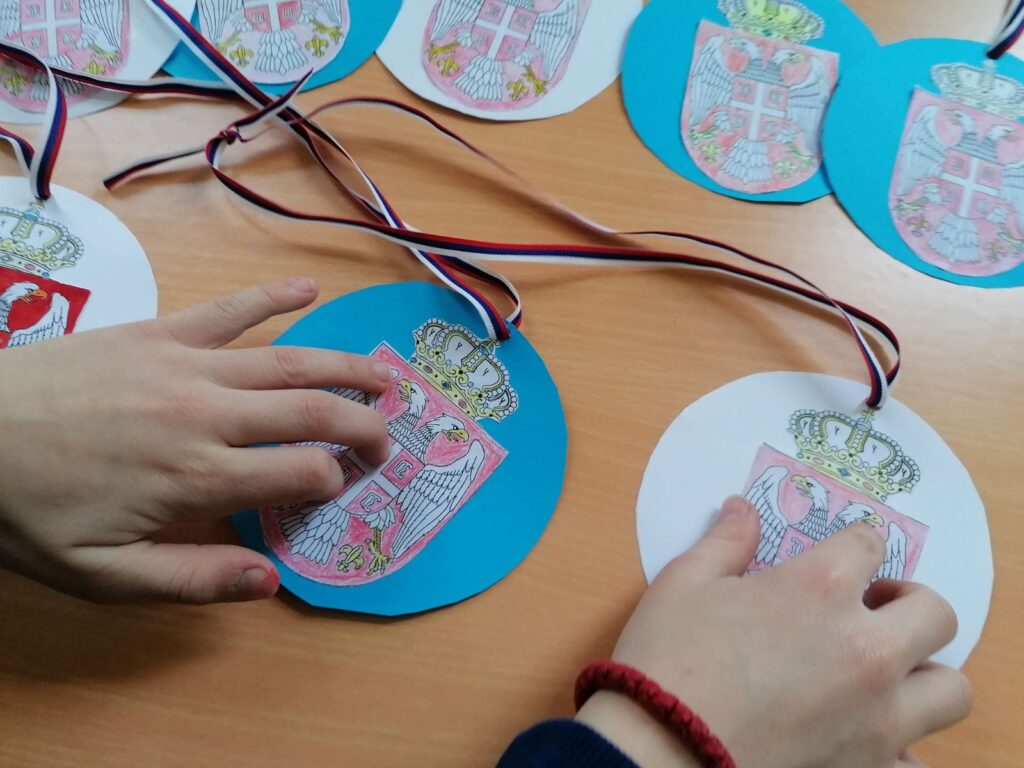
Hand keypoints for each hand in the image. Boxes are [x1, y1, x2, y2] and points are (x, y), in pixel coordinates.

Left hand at [0, 278, 390, 604]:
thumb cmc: (28, 512)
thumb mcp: (102, 575)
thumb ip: (193, 580)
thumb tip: (274, 580)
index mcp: (198, 478)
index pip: (303, 473)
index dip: (338, 481)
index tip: (345, 487)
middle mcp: (208, 415)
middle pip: (313, 413)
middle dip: (363, 426)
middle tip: (389, 437)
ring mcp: (186, 365)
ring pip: (288, 361)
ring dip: (346, 367)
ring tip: (386, 377)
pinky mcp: (160, 333)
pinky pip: (229, 310)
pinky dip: (273, 297)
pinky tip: (309, 290)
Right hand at [578, 497, 971, 767]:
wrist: (659, 750)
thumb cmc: (668, 658)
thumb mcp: (686, 582)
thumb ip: (726, 542)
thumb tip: (742, 508)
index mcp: (820, 589)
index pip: (868, 543)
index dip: (856, 541)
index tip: (846, 551)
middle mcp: (866, 647)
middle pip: (933, 612)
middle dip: (909, 601)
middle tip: (873, 608)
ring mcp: (878, 714)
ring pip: (950, 688)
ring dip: (925, 673)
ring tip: (886, 673)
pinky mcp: (870, 766)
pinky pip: (920, 760)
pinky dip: (904, 744)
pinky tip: (866, 732)